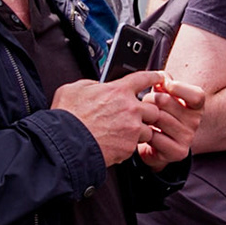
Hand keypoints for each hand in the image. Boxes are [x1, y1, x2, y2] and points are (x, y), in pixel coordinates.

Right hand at [51, 71, 167, 166]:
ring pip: (147, 130)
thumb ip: (91, 85)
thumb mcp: (73, 89)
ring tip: (118, 133)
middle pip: (154, 109)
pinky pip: (135, 145)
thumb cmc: (67, 117)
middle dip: (146, 113)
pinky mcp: (129, 146)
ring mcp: (132, 128)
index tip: (160, 78)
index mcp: (118, 91)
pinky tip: (112, 143)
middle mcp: (130, 108)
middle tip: (131, 117)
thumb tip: (97, 86)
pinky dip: (126, 145)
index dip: (154, 77)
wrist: (65, 143)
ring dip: (137, 132)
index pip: (144, 78)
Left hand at [139, 76, 205, 168]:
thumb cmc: (159, 116)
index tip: (165, 86)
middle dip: (149, 99)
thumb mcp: (164, 95)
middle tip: (145, 104)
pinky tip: (145, 132)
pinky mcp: (178, 152)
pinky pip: (154, 136)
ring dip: (143, 116)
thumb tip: (163, 77)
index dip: (178, 88)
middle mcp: (195, 122)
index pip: (196, 95)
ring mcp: (188, 137)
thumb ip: (165, 81)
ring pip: (158, 118)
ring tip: (143, 119)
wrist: (155, 145)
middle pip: (166, 101)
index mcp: (196, 107)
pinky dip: (144, 133)